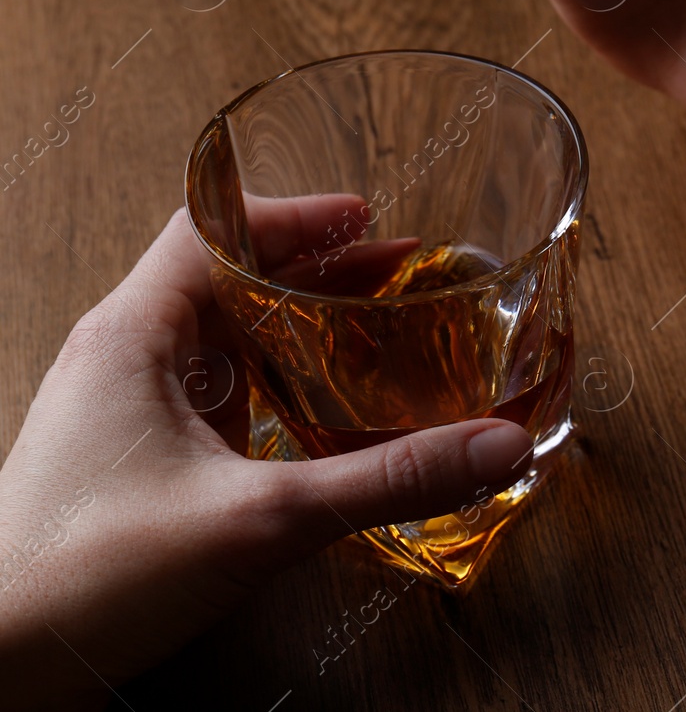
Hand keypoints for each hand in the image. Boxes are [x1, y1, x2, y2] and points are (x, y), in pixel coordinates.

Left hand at [0, 205, 536, 709]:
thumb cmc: (83, 578)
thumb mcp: (261, 518)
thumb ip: (386, 479)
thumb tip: (494, 445)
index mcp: (134, 334)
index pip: (213, 226)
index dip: (295, 214)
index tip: (367, 221)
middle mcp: (123, 357)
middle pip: (226, 277)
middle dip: (316, 271)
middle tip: (394, 278)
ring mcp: (124, 409)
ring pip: (221, 337)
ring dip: (295, 329)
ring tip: (372, 335)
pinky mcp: (134, 460)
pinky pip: (212, 394)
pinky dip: (272, 386)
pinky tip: (320, 418)